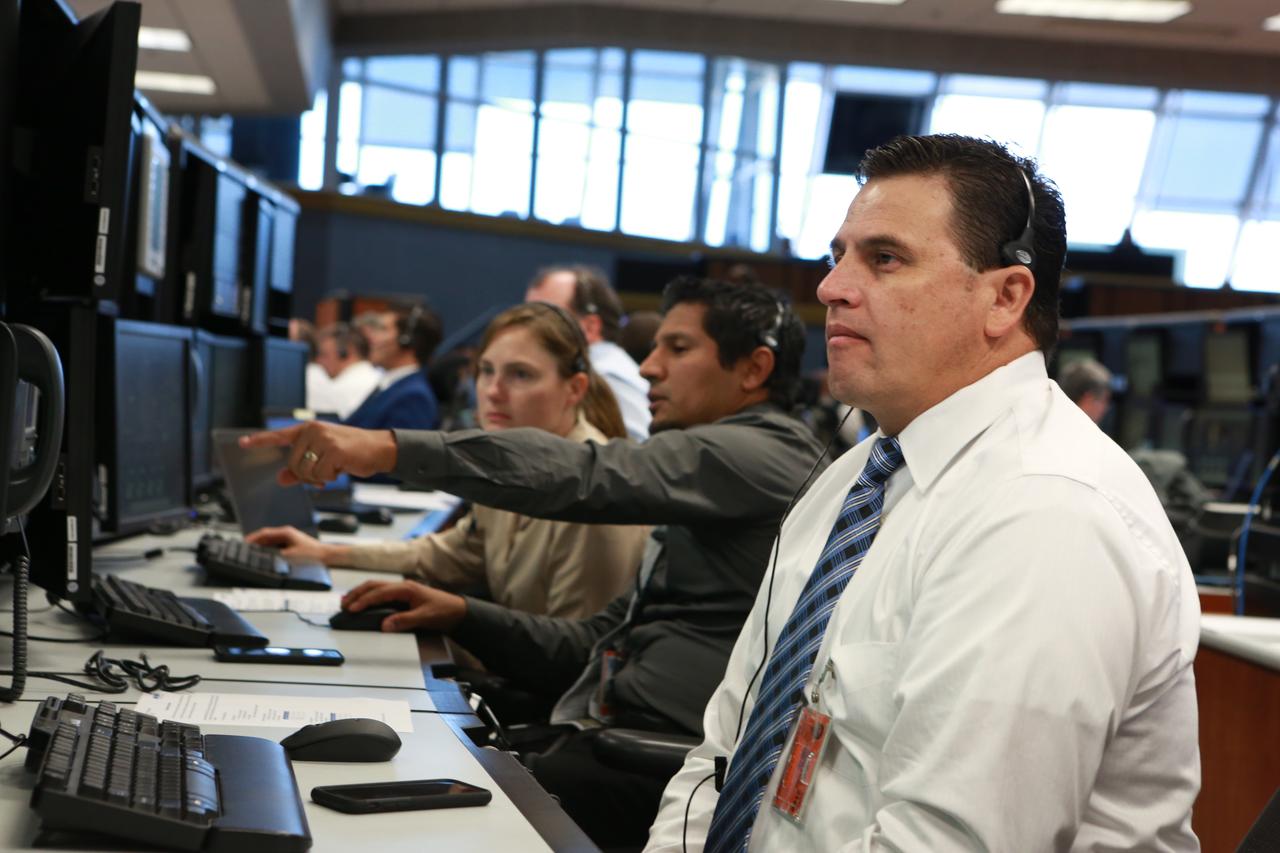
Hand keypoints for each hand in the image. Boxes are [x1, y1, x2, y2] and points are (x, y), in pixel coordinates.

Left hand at [238, 422, 397, 485]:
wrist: (379, 449)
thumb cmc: (351, 453)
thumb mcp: (324, 459)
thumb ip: (300, 469)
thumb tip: (280, 478)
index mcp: (309, 429)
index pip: (280, 435)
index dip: (260, 440)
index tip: (242, 443)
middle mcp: (313, 431)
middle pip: (293, 464)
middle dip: (307, 475)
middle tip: (324, 473)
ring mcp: (323, 439)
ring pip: (305, 471)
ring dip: (319, 478)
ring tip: (335, 469)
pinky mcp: (333, 450)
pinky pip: (320, 475)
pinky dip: (330, 478)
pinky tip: (341, 469)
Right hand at [246, 525, 347, 564]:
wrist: (324, 555)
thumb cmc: (310, 553)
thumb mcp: (290, 555)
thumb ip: (275, 554)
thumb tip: (264, 555)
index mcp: (285, 532)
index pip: (265, 533)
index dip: (253, 538)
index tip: (245, 542)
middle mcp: (286, 533)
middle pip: (266, 536)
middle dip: (255, 541)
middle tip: (244, 548)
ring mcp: (288, 538)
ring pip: (270, 541)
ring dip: (261, 545)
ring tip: (251, 552)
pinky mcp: (291, 544)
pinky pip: (276, 545)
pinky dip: (268, 549)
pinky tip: (264, 555)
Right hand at [341, 580, 466, 632]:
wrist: (457, 611)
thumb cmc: (444, 611)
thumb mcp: (425, 617)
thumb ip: (405, 621)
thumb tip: (384, 625)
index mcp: (406, 589)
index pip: (380, 592)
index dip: (364, 600)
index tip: (352, 609)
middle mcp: (402, 587)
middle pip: (374, 586)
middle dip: (357, 594)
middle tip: (343, 605)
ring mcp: (402, 591)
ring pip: (376, 588)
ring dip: (361, 594)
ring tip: (347, 602)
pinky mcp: (402, 597)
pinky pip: (381, 594)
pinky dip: (369, 597)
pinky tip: (363, 603)